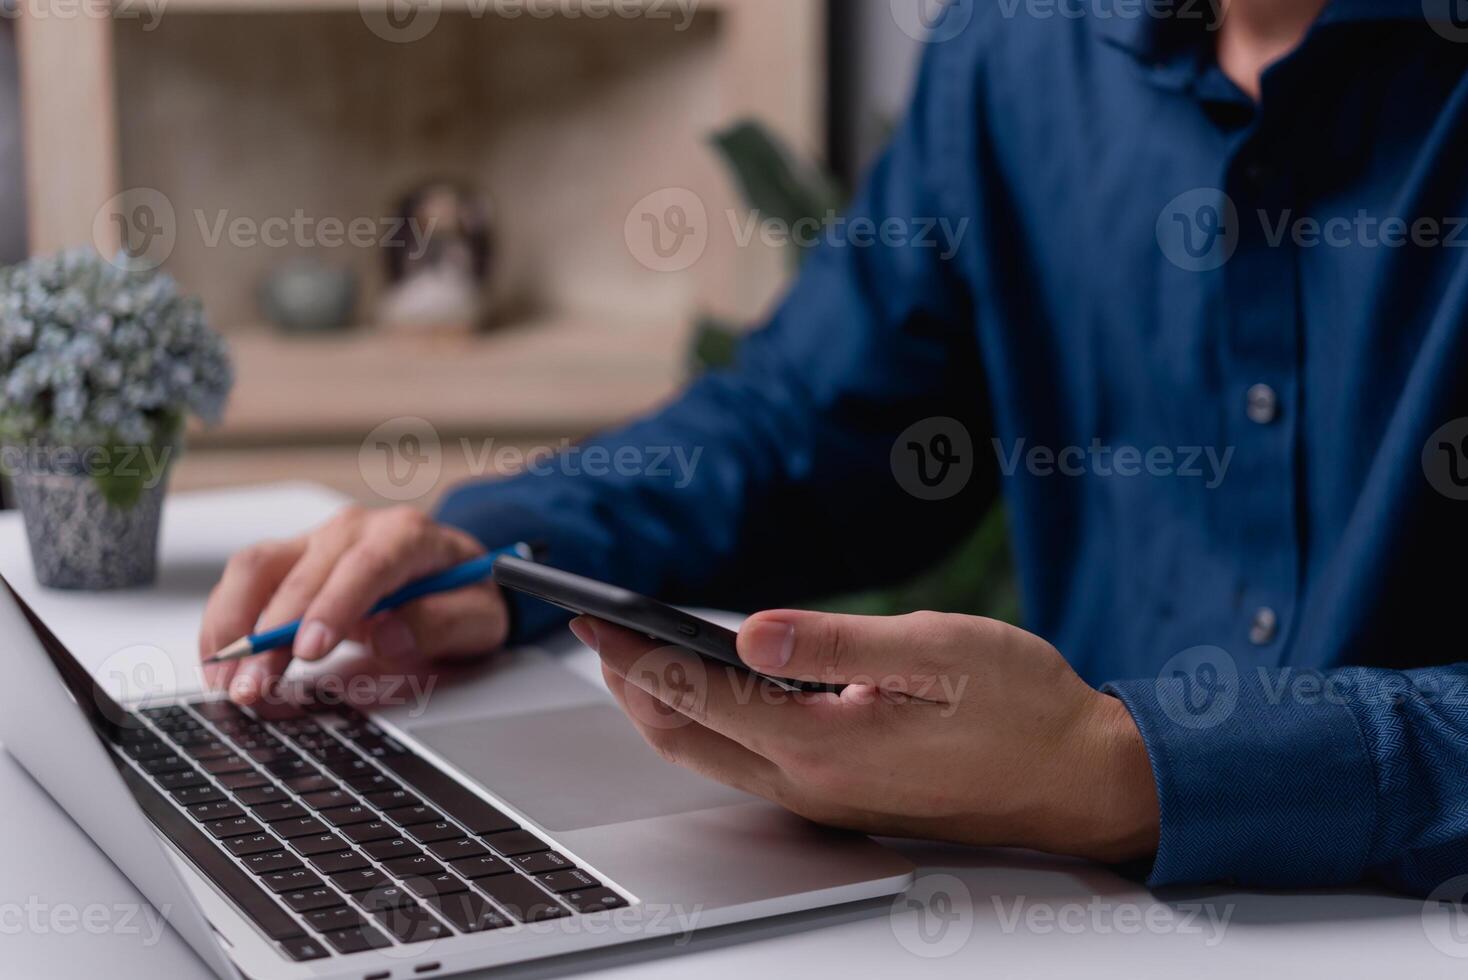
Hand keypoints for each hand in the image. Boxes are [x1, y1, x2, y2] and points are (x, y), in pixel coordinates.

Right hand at [199, 506, 509, 708]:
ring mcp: (315, 541)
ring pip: (255, 569)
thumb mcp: (479, 618)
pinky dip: (225, 625)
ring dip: (233, 628)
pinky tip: (222, 665)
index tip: (309, 649)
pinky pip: (243, 583)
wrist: (449, 576)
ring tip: (229, 683)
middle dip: (269, 636)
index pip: (366, 565)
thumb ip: (444, 624)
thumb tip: (392, 635)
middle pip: (300, 573)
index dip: (333, 606)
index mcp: (407, 536)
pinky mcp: (289, 561)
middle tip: (253, 689)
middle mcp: (353, 530)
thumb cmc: (462, 595)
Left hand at [577, 609, 1159, 862]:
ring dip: (666, 705)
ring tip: (635, 655)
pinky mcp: (842, 794)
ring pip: (713, 755)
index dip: (637, 655)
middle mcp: (810, 785)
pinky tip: (715, 688)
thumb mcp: (934, 652)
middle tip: (596, 633)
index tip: (597, 617)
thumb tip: (745, 628)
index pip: (697, 696)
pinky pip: (748, 761)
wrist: (1083, 779)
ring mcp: (824, 797)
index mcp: (822, 746)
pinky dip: (710, 721)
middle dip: (631, 684)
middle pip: (686, 738)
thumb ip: (832, 644)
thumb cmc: (1023, 709)